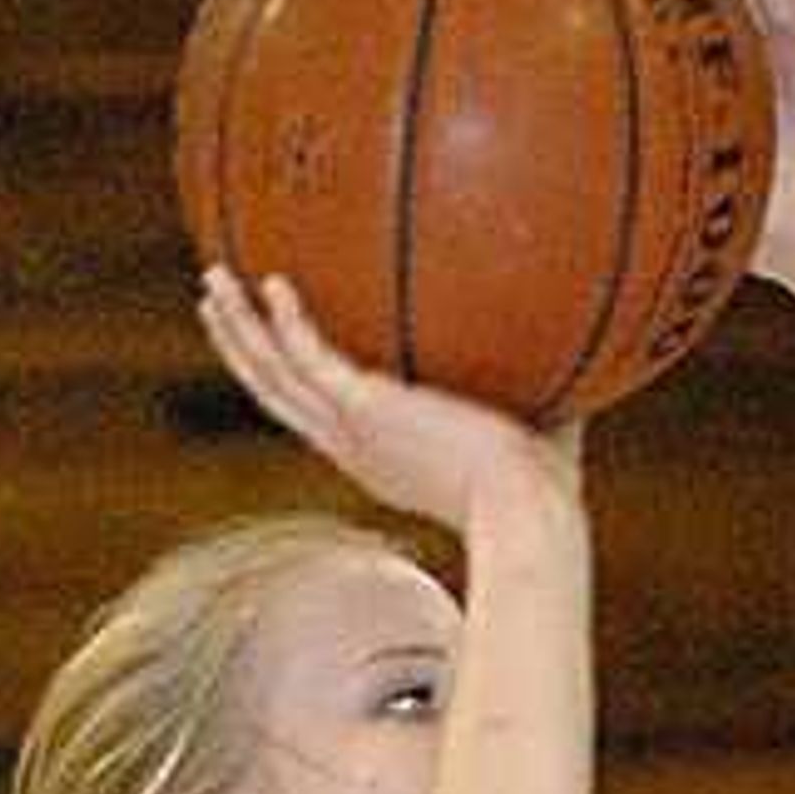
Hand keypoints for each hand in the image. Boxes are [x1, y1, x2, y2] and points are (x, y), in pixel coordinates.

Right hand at [194, 263, 581, 533]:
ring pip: (273, 377)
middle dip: (243, 348)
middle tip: (217, 304)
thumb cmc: (544, 491)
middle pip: (277, 393)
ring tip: (212, 281)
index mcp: (383, 456)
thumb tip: (582, 336)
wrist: (526, 512)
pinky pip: (307, 360)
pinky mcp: (363, 413)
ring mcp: (354, 433)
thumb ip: (543, 381)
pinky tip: (270, 282)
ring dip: (239, 330)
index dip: (294, 378)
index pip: (324, 414)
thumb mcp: (538, 427)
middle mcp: (357, 448)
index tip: (281, 342)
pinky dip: (284, 323)